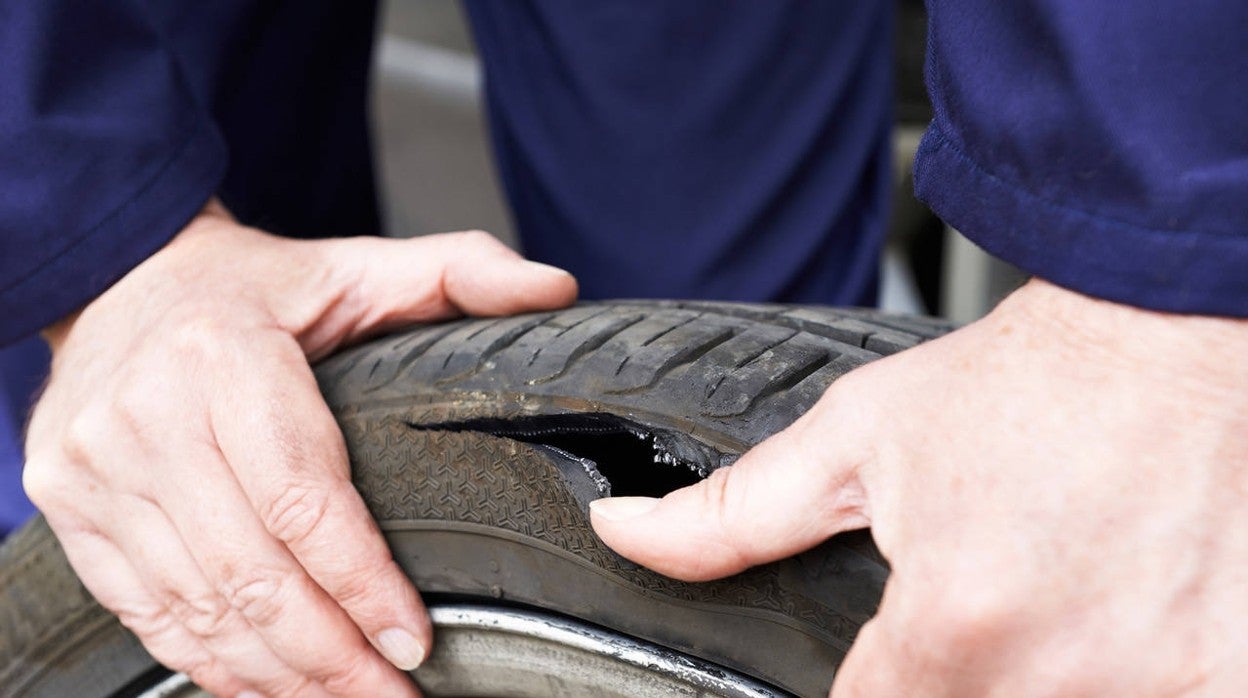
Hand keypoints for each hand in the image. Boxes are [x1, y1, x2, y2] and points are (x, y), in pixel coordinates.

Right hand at [23, 200, 577, 697]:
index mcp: (222, 356)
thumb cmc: (257, 288)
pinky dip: (209, 660)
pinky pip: (144, 609)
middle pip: (251, 572)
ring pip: (198, 605)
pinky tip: (268, 685)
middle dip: (331, 654)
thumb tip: (556, 291)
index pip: (302, 500)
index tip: (415, 641)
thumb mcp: (359, 266)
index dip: (363, 583)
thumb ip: (461, 271)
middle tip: (394, 695)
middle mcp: (145, 417)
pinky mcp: (71, 507)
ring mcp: (95, 469)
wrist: (119, 279)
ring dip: (277, 673)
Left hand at [591, 279, 1247, 696]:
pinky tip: (1107, 621)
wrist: (1166, 332)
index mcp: (954, 627)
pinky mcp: (1231, 675)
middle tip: (973, 594)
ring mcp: (1159, 684)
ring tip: (1039, 596)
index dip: (859, 692)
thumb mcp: (855, 441)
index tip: (876, 661)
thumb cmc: (1022, 384)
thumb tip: (628, 533)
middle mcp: (1058, 675)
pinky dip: (1122, 677)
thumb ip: (731, 516)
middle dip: (941, 678)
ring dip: (1031, 678)